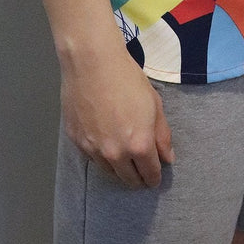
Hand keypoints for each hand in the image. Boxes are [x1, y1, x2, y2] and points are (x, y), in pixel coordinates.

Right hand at [60, 45, 174, 188]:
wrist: (92, 63)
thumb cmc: (127, 78)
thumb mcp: (154, 104)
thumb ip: (162, 135)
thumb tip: (167, 158)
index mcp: (139, 146)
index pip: (150, 175)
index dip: (155, 177)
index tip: (155, 175)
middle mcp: (115, 154)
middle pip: (129, 180)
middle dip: (138, 178)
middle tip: (141, 170)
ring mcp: (93, 149)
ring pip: (109, 172)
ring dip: (119, 169)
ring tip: (123, 157)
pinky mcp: (76, 141)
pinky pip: (92, 158)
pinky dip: (100, 156)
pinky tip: (105, 142)